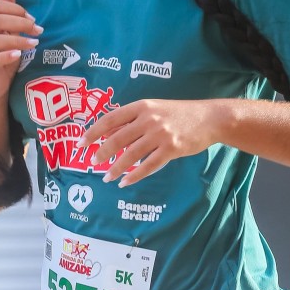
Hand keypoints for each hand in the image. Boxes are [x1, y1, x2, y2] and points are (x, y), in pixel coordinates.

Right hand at [0, 0, 42, 98]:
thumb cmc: (2, 59)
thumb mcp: (9, 33)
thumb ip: (9, 12)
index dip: (15, 9)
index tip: (32, 19)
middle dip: (19, 22)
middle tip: (37, 30)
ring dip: (17, 39)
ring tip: (34, 44)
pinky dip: (6, 55)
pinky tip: (19, 54)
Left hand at [89, 99, 222, 185]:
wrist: (209, 118)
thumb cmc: (179, 114)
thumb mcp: (155, 109)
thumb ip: (134, 120)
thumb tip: (109, 133)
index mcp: (142, 107)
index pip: (110, 119)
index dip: (93, 132)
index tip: (81, 143)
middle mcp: (148, 119)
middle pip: (117, 139)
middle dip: (102, 153)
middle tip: (92, 163)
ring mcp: (160, 135)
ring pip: (131, 155)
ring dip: (116, 168)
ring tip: (107, 177)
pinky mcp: (171, 149)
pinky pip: (148, 166)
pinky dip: (135, 176)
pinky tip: (126, 182)